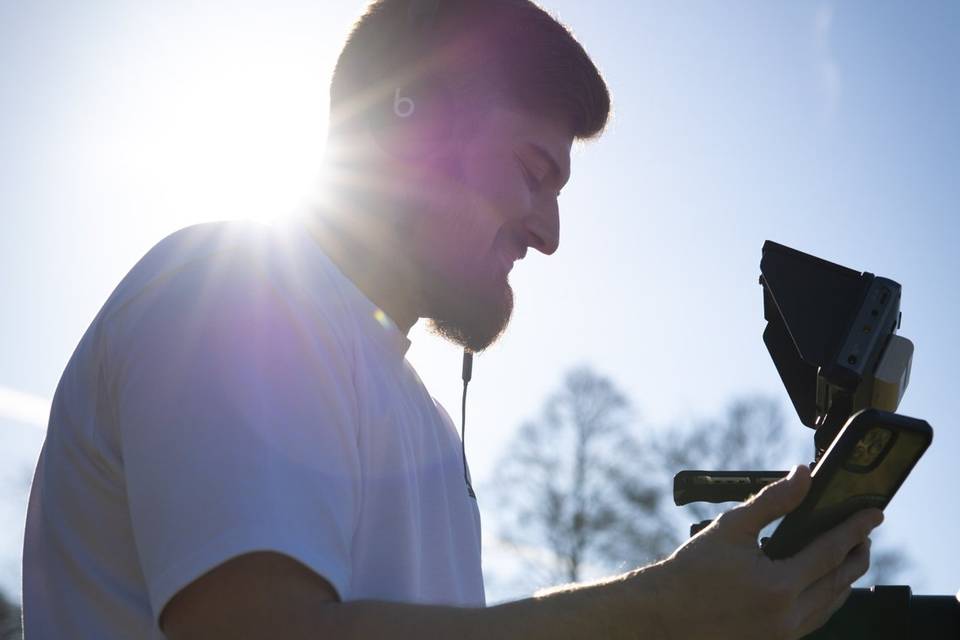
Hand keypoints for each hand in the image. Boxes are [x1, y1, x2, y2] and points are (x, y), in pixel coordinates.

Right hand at [647, 465, 881, 639]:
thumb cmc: (693, 568)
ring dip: (847, 578)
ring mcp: (784, 634)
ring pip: (832, 604)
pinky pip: (816, 618)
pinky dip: (828, 597)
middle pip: (841, 582)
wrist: (665, 613)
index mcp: (779, 586)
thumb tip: (803, 476)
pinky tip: (825, 583)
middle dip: (858, 555)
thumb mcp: (731, 527)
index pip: (831, 552)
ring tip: (850, 554)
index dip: (854, 529)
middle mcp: (788, 615)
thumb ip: (772, 501)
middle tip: (865, 533)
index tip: (873, 513)